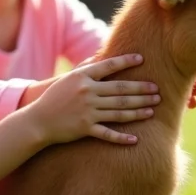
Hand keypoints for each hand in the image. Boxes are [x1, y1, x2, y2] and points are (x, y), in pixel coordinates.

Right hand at [27, 54, 159, 144]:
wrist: (38, 120)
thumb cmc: (55, 97)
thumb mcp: (69, 78)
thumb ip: (87, 68)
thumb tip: (102, 55)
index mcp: (82, 78)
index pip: (108, 66)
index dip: (126, 62)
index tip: (142, 59)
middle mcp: (87, 93)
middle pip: (120, 90)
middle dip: (141, 90)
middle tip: (157, 90)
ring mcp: (87, 111)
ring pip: (119, 111)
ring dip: (138, 110)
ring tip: (153, 108)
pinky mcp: (85, 128)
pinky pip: (107, 133)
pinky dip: (121, 137)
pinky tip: (135, 139)